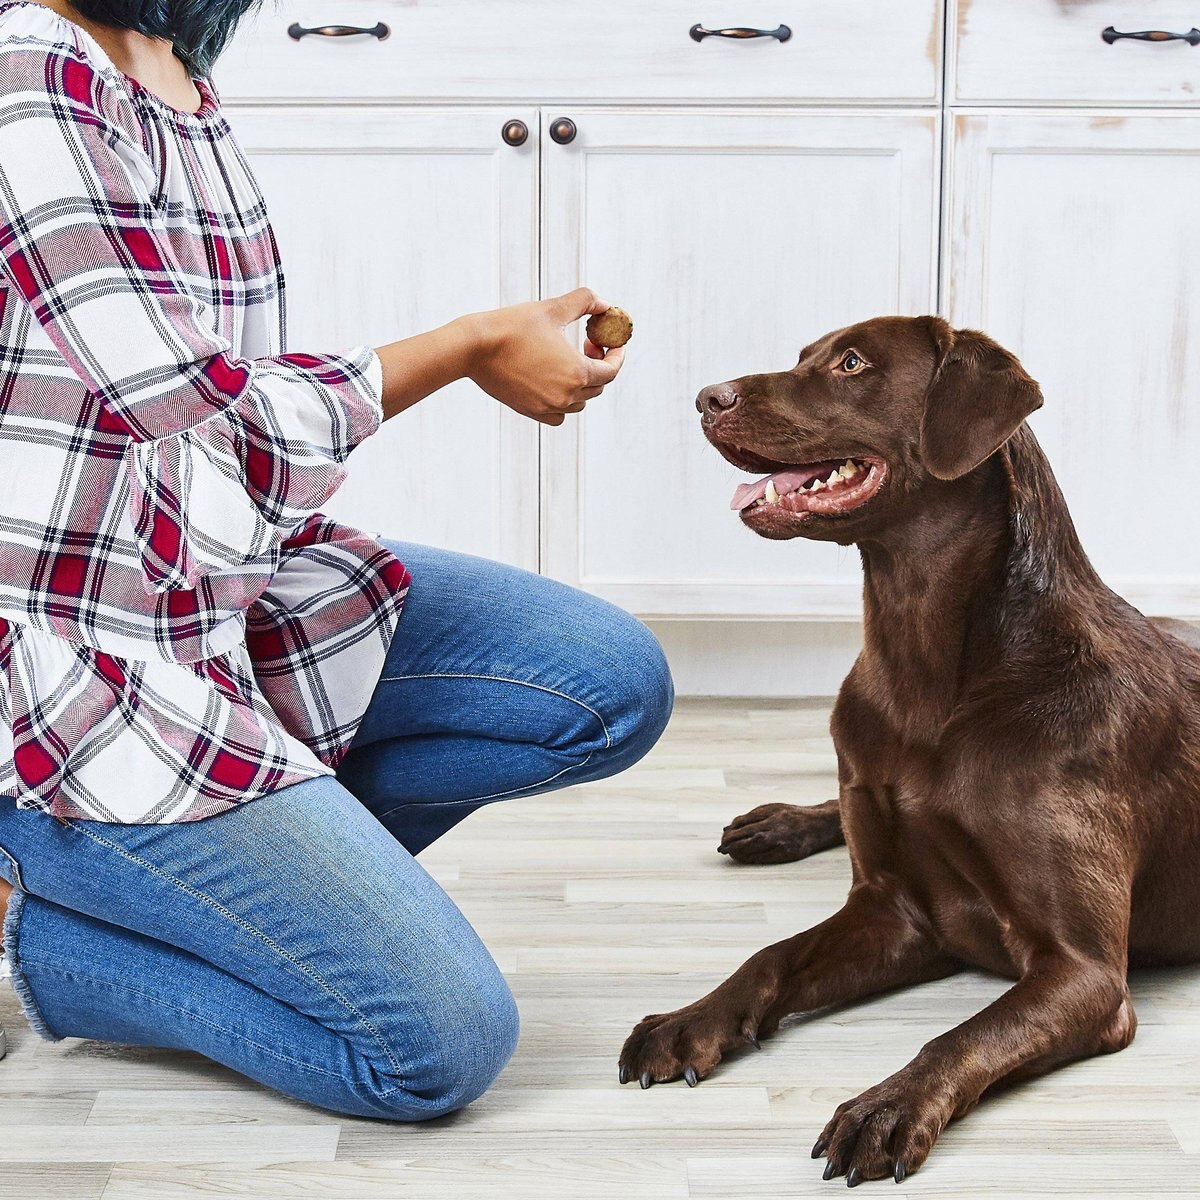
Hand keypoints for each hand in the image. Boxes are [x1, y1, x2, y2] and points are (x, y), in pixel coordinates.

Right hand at [459, 288, 625, 425]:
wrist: (474, 348)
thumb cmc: (512, 326)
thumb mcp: (552, 308)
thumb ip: (585, 302)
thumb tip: (605, 304)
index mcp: (576, 372)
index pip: (611, 371)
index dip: (616, 356)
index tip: (612, 344)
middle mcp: (566, 396)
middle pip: (598, 387)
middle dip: (599, 365)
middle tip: (587, 344)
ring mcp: (547, 407)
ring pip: (579, 403)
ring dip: (582, 384)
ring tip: (568, 360)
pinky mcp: (530, 411)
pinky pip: (558, 416)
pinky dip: (563, 402)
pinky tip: (554, 381)